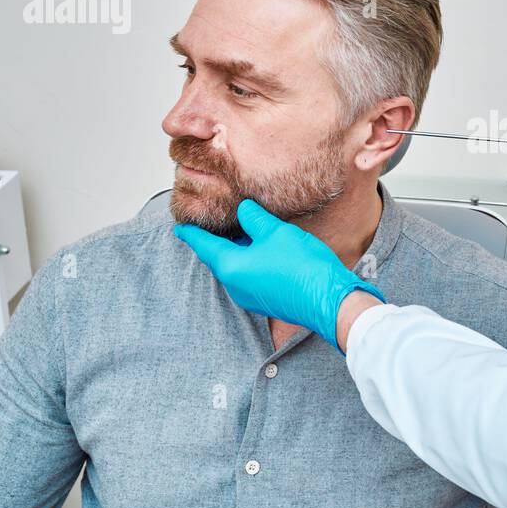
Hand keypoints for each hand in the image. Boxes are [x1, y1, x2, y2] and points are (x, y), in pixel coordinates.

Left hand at [173, 199, 384, 349]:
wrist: (327, 298)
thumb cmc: (301, 265)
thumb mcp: (275, 232)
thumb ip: (254, 218)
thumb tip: (242, 209)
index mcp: (231, 266)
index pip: (204, 246)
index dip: (191, 234)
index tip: (179, 227)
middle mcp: (235, 285)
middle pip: (219, 257)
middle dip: (216, 239)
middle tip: (213, 222)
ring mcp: (250, 295)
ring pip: (236, 266)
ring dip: (236, 249)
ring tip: (240, 230)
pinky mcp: (266, 299)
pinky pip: (249, 276)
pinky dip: (248, 260)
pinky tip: (261, 248)